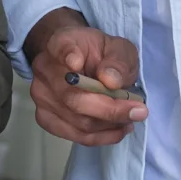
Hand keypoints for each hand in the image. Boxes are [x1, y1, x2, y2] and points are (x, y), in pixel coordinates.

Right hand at [23, 9, 146, 145]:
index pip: (60, 48)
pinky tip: (117, 129)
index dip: (67, 55)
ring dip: (110, 125)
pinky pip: (74, 135)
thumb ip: (118, 61)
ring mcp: (41, 95)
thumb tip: (110, 81)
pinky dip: (101, 137)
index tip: (77, 61)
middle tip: (139, 111)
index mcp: (60, 43)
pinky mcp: (45, 117)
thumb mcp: (118, 48)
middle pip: (73, 98)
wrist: (78, 61)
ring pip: (78, 122)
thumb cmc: (100, 54)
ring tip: (130, 119)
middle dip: (111, 109)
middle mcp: (44, 69)